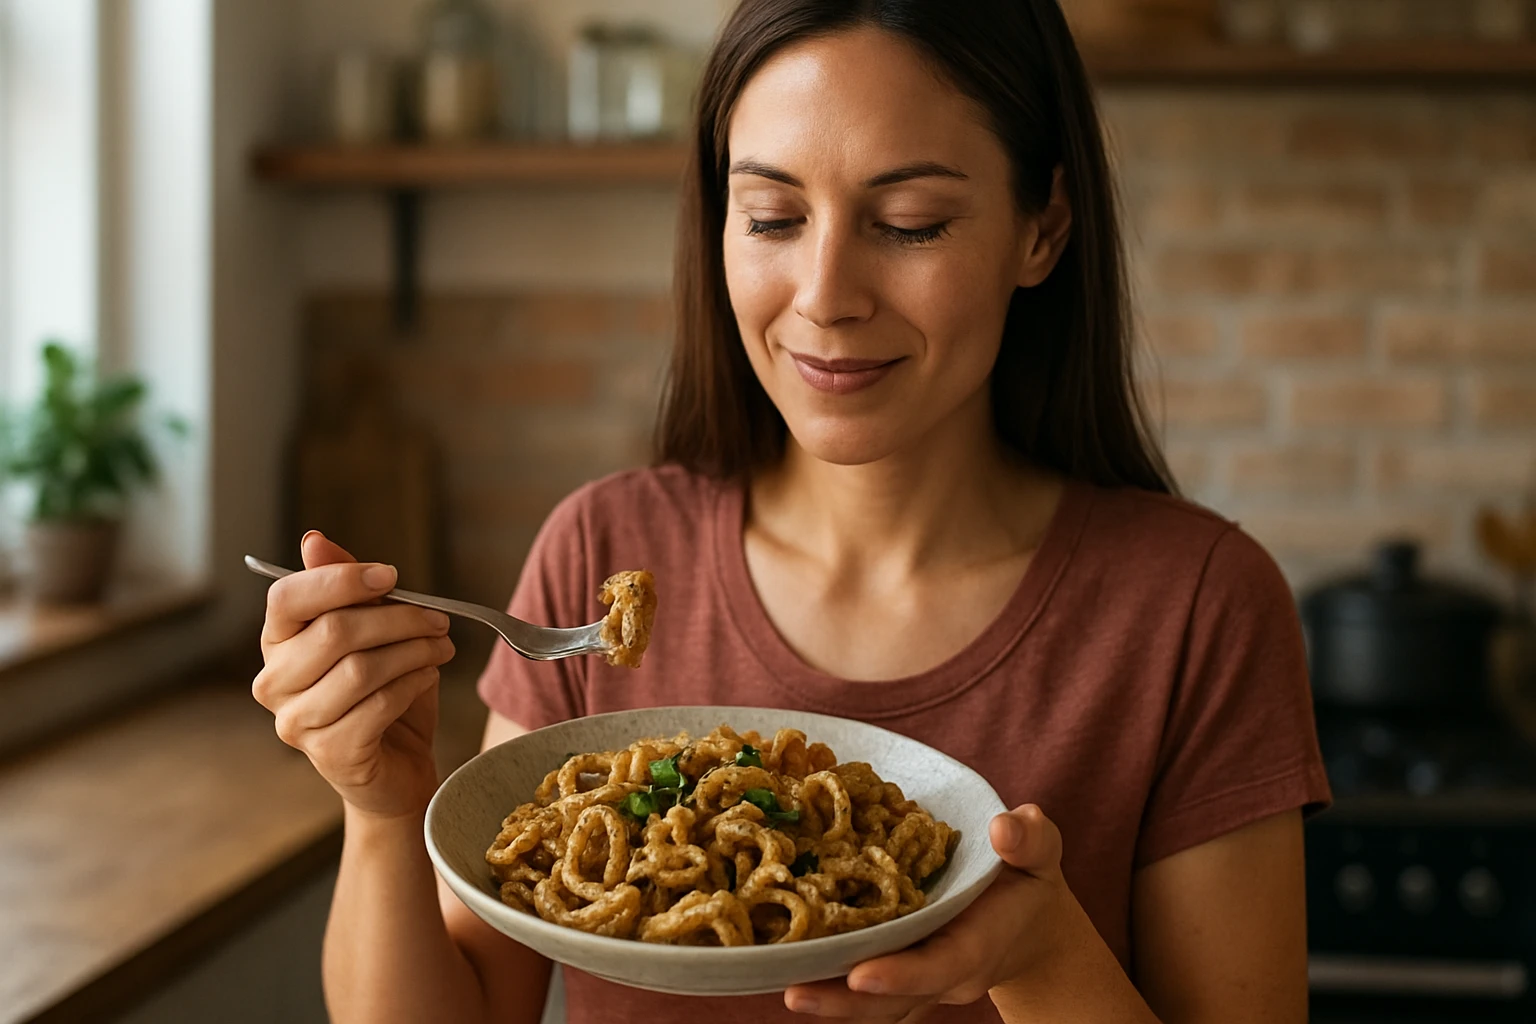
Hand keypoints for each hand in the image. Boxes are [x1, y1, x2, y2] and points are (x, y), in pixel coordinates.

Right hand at [252, 531, 455, 819]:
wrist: (397, 767)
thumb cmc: (382, 692)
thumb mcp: (371, 633)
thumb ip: (345, 588)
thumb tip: (314, 540)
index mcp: (277, 643)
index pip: (288, 598)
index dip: (341, 579)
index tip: (392, 576)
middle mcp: (274, 683)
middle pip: (335, 631)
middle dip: (399, 618)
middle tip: (438, 619)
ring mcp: (297, 722)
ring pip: (361, 668)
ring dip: (414, 651)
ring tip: (442, 646)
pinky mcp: (330, 754)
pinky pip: (378, 705)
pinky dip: (413, 684)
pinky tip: (429, 677)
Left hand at [783, 804, 1078, 1022]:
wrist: (1030, 925)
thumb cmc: (1029, 878)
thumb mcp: (1040, 852)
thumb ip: (1029, 839)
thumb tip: (1003, 826)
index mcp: (978, 944)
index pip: (940, 966)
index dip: (902, 974)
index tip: (860, 975)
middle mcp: (944, 972)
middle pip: (893, 1000)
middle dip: (845, 1001)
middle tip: (793, 993)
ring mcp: (920, 979)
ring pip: (873, 1003)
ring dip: (828, 999)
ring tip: (779, 984)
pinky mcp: (899, 970)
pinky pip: (864, 987)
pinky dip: (830, 979)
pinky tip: (784, 963)